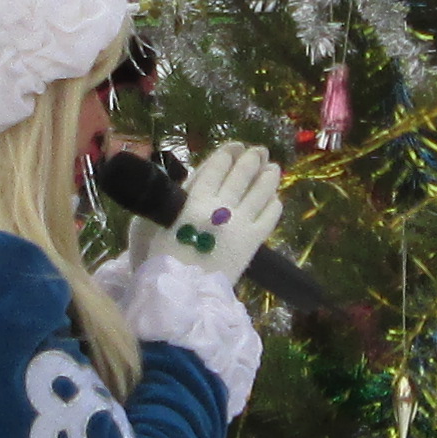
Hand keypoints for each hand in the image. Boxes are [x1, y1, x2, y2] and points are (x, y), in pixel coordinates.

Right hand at [148, 142, 284, 290]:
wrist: (183, 291)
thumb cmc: (163, 260)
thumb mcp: (162, 223)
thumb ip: (181, 202)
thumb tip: (195, 185)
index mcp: (194, 200)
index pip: (216, 167)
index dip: (228, 153)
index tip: (236, 146)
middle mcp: (220, 206)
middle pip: (241, 174)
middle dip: (252, 159)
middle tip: (260, 151)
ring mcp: (239, 223)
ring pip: (260, 192)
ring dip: (268, 177)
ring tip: (273, 168)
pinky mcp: (252, 242)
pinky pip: (269, 218)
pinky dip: (273, 205)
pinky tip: (275, 199)